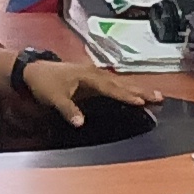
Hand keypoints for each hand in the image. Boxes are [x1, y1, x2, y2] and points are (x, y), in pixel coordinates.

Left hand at [21, 59, 159, 127]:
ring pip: (121, 84)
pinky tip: (135, 95)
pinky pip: (115, 85)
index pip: (111, 88)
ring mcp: (95, 76)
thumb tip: (81, 123)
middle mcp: (95, 74)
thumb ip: (68, 110)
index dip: (126, 96)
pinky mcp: (93, 80)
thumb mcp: (54, 98)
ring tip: (155, 96)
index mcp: (88, 76)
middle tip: (160, 98)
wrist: (33, 71)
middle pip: (122, 84)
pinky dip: (127, 90)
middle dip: (141, 91)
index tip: (141, 102)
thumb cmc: (44, 82)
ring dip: (138, 90)